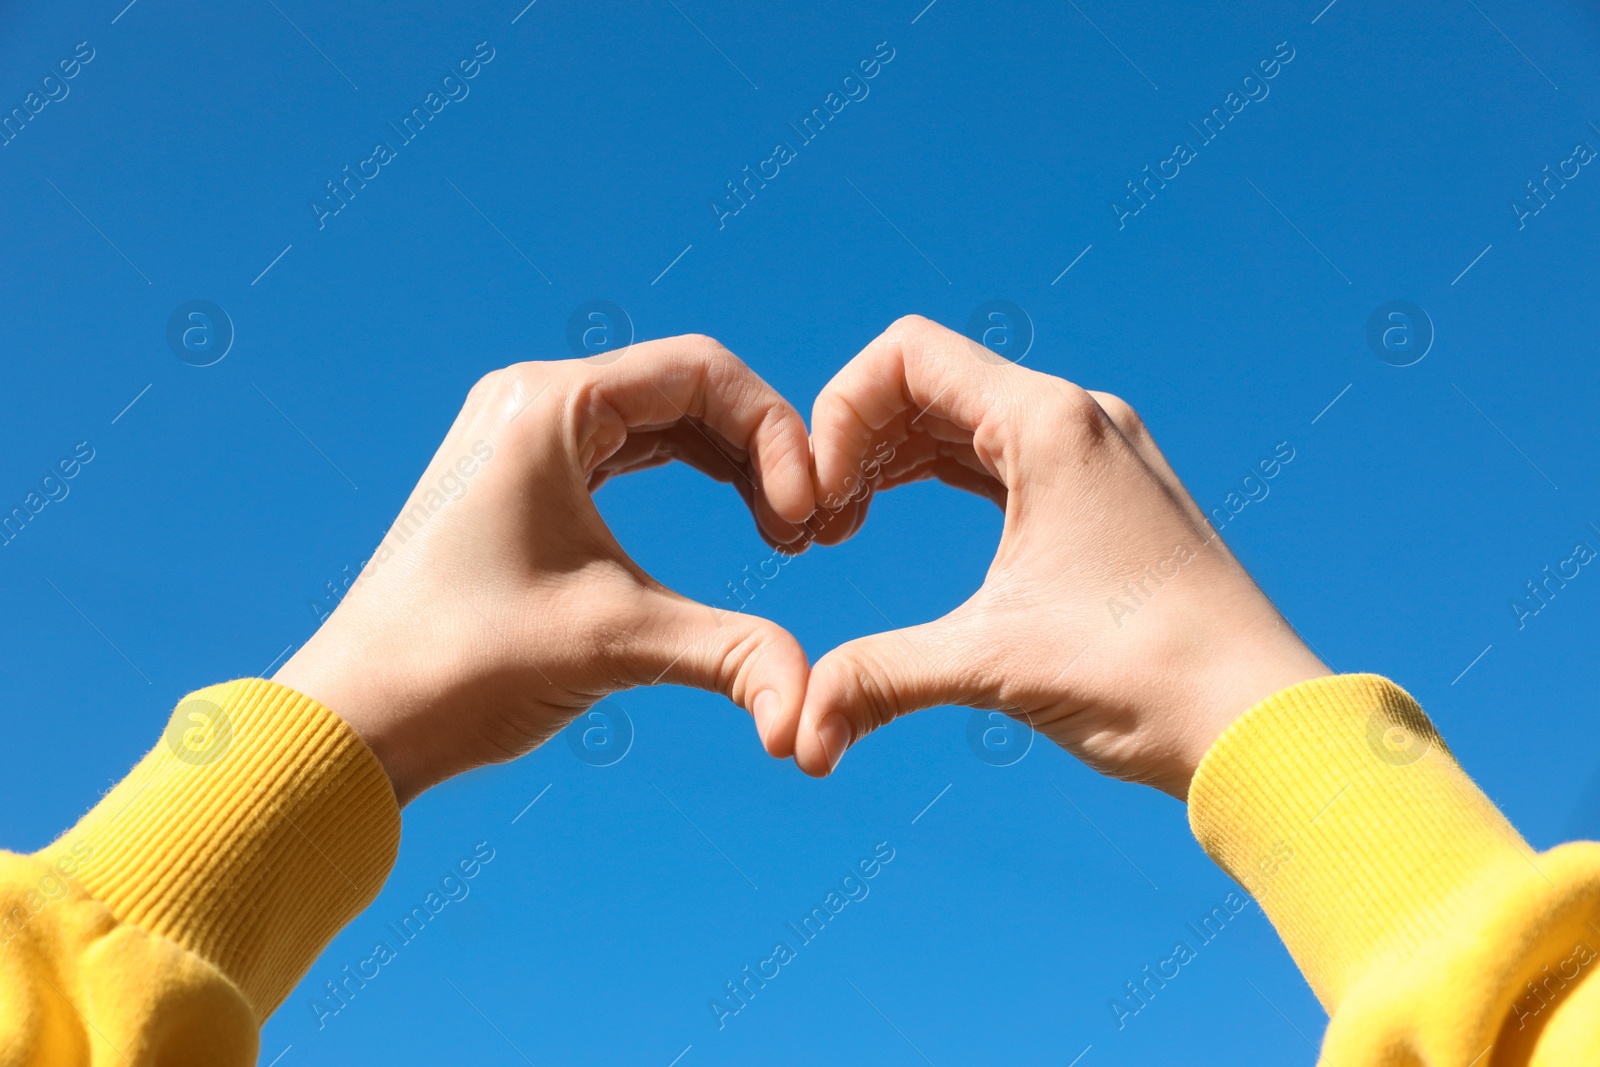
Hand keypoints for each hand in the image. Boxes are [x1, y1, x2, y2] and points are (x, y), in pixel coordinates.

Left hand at [274, 336, 814, 804]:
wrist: (356, 720)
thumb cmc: (462, 666)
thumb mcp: (613, 642)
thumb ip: (730, 655)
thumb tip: (811, 711)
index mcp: (547, 404)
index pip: (702, 371)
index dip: (777, 437)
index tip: (805, 523)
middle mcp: (530, 400)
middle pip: (687, 389)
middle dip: (761, 453)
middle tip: (804, 534)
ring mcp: (520, 437)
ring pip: (661, 422)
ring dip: (730, 467)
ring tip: (779, 535)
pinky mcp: (520, 480)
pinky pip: (627, 453)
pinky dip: (688, 479)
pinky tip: (732, 521)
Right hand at [783, 316, 1328, 796]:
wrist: (1261, 722)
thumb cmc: (1145, 675)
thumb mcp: (994, 663)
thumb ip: (880, 676)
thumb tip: (797, 730)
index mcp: (1052, 423)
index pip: (907, 355)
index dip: (838, 412)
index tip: (822, 499)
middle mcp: (1079, 418)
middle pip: (930, 381)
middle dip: (858, 441)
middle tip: (820, 524)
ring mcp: (1098, 455)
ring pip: (965, 419)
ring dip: (894, 461)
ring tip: (846, 527)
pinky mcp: (1106, 497)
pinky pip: (1001, 458)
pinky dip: (941, 478)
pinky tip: (901, 519)